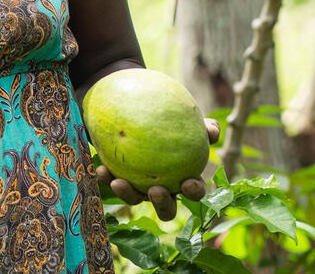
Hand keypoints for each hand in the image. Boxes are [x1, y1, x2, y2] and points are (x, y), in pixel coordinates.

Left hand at [95, 117, 219, 220]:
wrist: (138, 106)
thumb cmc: (169, 116)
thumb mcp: (185, 118)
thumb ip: (201, 125)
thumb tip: (213, 131)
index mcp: (183, 176)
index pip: (194, 191)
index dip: (194, 191)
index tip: (188, 182)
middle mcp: (163, 187)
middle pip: (167, 208)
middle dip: (162, 204)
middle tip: (155, 190)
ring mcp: (140, 186)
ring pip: (136, 199)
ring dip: (128, 194)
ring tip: (119, 183)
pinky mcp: (119, 178)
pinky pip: (112, 181)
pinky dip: (106, 177)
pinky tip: (101, 168)